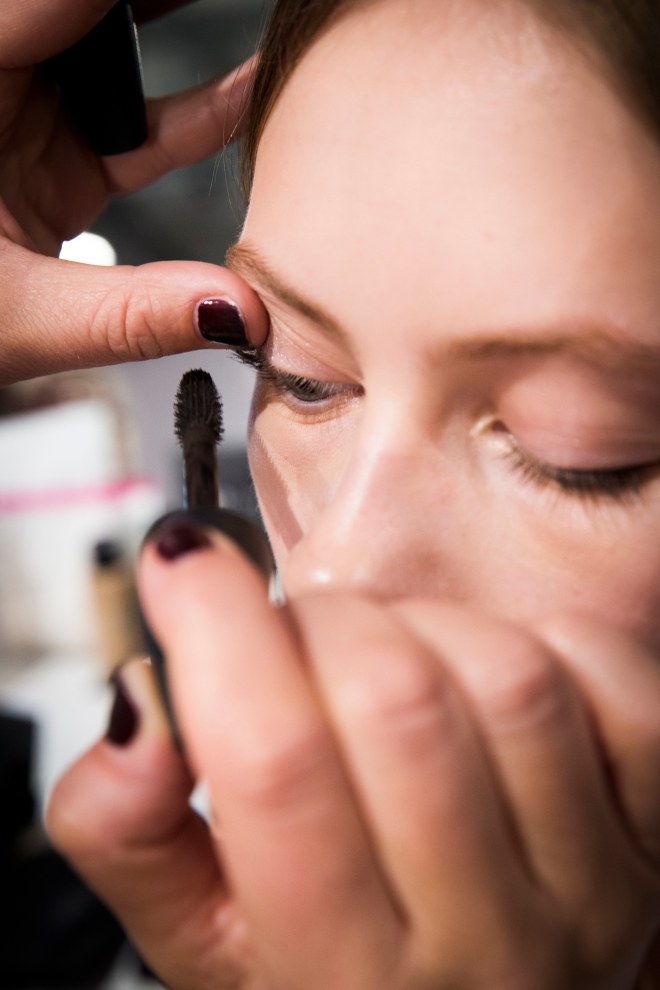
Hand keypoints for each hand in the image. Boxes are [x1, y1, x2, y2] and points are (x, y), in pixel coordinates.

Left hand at [0, 0, 266, 385]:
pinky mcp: (53, 154)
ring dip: (184, 37)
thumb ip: (130, 314)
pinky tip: (253, 97)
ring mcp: (22, 113)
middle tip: (262, 9)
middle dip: (170, 9)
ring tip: (269, 29)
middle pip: (95, 15)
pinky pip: (134, 120)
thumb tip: (237, 310)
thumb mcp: (15, 319)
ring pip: (116, 48)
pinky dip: (192, 120)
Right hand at [48, 521, 659, 988]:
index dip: (217, 627)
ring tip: (389, 663)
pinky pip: (612, 678)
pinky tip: (485, 678)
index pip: (275, 762)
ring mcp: (589, 885)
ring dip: (422, 626)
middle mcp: (479, 943)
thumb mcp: (197, 930)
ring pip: (505, 675)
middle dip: (316, 622)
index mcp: (335, 969)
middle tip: (291, 640)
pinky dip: (546, 640)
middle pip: (397, 699)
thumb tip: (140, 710)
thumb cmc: (332, 967)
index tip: (184, 561)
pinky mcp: (652, 825)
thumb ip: (127, 831)